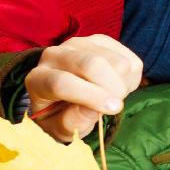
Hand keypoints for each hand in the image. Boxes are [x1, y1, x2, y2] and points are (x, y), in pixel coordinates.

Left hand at [26, 35, 142, 143]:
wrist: (65, 95)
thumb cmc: (60, 116)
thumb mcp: (61, 129)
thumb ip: (74, 122)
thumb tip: (95, 108)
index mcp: (38, 78)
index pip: (62, 82)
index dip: (90, 95)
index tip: (112, 108)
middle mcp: (54, 54)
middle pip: (90, 64)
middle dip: (112, 88)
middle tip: (115, 106)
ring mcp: (78, 44)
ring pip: (116, 61)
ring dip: (122, 85)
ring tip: (110, 96)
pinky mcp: (100, 40)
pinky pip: (129, 58)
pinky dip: (130, 78)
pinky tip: (115, 85)